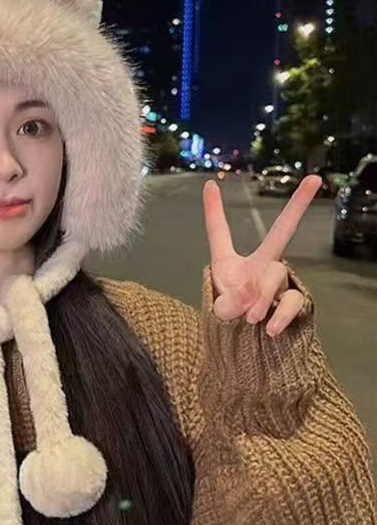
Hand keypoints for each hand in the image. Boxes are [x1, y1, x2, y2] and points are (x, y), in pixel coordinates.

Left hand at [202, 176, 321, 336]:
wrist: (248, 344)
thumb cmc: (232, 318)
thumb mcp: (221, 309)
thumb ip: (229, 303)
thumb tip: (250, 298)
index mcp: (232, 262)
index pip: (220, 232)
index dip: (213, 210)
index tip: (209, 184)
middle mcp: (260, 264)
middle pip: (281, 233)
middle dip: (298, 204)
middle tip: (315, 180)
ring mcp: (279, 281)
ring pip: (277, 272)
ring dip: (262, 294)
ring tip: (250, 317)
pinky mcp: (292, 299)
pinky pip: (292, 299)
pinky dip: (280, 314)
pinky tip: (270, 328)